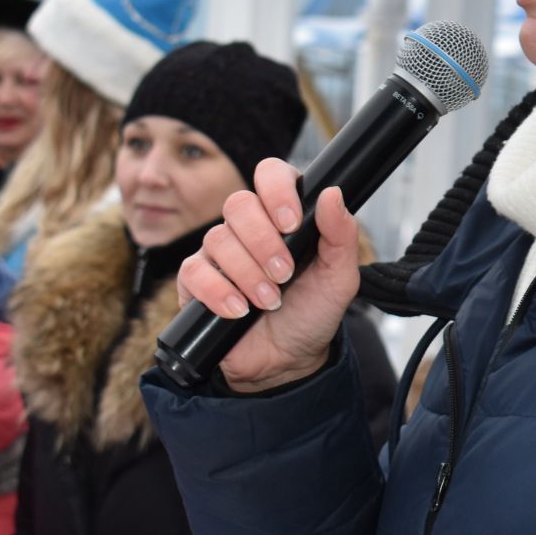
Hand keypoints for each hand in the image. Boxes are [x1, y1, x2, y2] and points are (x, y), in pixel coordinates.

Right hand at [178, 162, 360, 392]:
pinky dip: (219, 292)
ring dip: (248, 274)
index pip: (270, 174)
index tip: (291, 223)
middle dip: (264, 243)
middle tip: (285, 274)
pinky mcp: (195, 281)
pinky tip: (239, 310)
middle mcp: (248, 228)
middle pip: (238, 204)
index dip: (276, 190)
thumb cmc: (312, 313)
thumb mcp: (339, 278)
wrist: (288, 361)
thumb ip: (341, 236)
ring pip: (218, 239)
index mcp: (283, 216)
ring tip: (269, 301)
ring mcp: (219, 253)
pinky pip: (194, 272)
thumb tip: (331, 193)